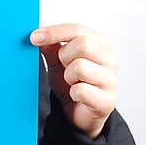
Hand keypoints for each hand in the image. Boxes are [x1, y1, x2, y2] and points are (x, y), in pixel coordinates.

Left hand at [29, 23, 118, 138]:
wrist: (79, 114)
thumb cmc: (72, 83)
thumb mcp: (57, 61)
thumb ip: (50, 46)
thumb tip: (38, 33)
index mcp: (100, 44)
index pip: (77, 29)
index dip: (54, 32)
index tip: (34, 37)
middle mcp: (110, 59)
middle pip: (83, 44)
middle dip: (64, 56)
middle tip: (63, 67)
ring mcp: (111, 80)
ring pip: (80, 67)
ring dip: (68, 76)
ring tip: (72, 82)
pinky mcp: (107, 101)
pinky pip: (81, 90)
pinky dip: (72, 93)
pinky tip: (76, 95)